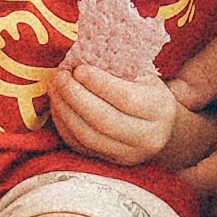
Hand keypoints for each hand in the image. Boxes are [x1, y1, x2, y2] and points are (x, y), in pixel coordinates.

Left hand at [40, 46, 181, 163]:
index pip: (126, 99)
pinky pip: (80, 146)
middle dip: (75, 96)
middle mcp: (147, 137)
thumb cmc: (146, 93)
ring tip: (55, 88)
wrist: (161, 129)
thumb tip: (83, 53)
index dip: (98, 83)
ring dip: (64, 110)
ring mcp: (127, 155)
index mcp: (158, 109)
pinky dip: (63, 125)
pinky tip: (58, 106)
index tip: (79, 68)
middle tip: (61, 76)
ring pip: (88, 137)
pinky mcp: (109, 163)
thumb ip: (119, 68)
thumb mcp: (143, 76)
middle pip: (104, 121)